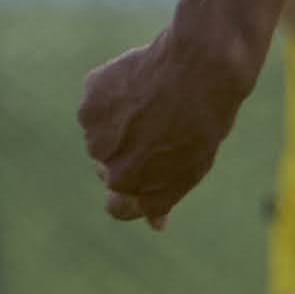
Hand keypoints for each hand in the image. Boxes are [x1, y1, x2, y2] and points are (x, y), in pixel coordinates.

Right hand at [78, 25, 251, 228]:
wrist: (201, 69)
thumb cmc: (206, 116)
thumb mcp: (195, 164)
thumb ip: (166, 193)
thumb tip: (155, 224)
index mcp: (147, 196)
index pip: (119, 208)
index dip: (129, 187)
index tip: (141, 163)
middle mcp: (119, 178)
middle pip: (107, 170)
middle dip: (123, 151)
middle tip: (154, 121)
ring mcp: (99, 145)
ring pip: (98, 138)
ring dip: (115, 123)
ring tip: (149, 100)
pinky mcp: (88, 111)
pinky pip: (93, 108)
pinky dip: (107, 96)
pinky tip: (136, 82)